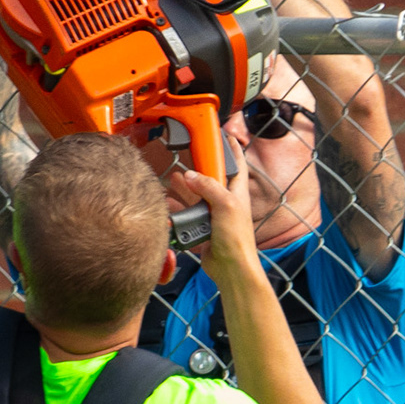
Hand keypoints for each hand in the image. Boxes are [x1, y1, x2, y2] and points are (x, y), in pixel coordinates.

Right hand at [166, 153, 257, 277]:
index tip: (224, 134)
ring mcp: (213, 215)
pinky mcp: (202, 229)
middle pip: (211, 178)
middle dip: (198, 167)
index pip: (237, 163)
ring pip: (196, 196)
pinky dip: (176, 209)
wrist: (231, 268)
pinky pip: (187, 215)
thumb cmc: (237, 239)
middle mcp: (226, 202)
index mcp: (237, 192)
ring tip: (171, 178)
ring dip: (184, 188)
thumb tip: (190, 175)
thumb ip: (208, 187)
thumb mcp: (225, 205)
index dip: (232, 148)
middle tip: (186, 156)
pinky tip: (167, 203)